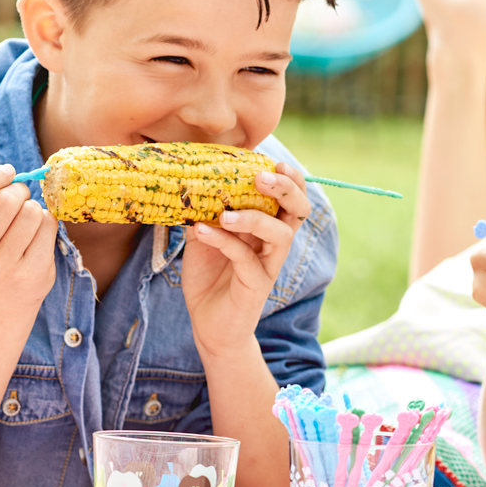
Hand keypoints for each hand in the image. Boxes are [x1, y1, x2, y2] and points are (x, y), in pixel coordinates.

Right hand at [0, 163, 57, 312]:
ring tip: (25, 218)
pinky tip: (36, 231)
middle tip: (19, 195)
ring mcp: (4, 265)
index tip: (7, 171)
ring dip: (32, 207)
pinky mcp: (31, 272)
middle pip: (6, 202)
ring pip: (31, 213)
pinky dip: (46, 221)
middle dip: (18, 190)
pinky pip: (47, 227)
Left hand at [181, 162, 309, 351]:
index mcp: (267, 228)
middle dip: (286, 189)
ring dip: (255, 218)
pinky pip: (245, 258)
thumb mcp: (202, 238)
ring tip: (225, 213)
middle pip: (299, 211)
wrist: (208, 325)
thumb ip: (202, 212)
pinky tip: (201, 231)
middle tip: (263, 176)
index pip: (290, 198)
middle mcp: (274, 244)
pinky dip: (224, 241)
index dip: (289, 178)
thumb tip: (186, 183)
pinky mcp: (255, 285)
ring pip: (281, 235)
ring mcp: (268, 265)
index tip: (270, 160)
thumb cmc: (210, 278)